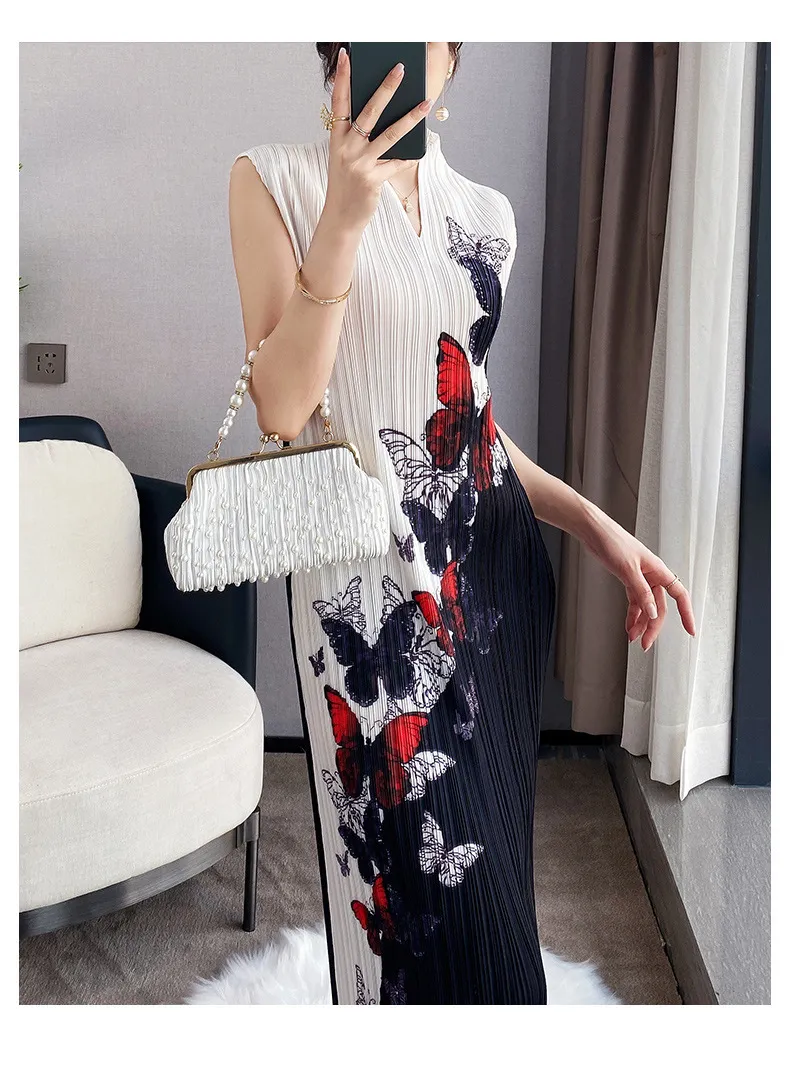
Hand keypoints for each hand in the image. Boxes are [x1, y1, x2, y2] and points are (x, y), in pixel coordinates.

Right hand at [322, 47, 432, 235]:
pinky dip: (408, 156)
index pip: (339, 102)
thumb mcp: (344, 156)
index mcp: (337, 138)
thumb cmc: (345, 183)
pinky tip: (419, 149)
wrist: (341, 217)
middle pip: (369, 111)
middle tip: (400, 69)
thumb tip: (383, 114)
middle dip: (386, 88)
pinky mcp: (373, 179)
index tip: (348, 56)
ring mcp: (360, 163)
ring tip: (425, 102)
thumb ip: (356, 136)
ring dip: (410, 117)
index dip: (343, 78)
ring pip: (390, 134)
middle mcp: (347, 148)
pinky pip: (397, 162)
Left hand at [583, 509, 696, 650]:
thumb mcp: (628, 569)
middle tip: (646, 643)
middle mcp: (651, 576)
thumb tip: (652, 612)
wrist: (594, 531)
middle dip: (653, 626)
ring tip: (634, 638)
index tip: (690, 630)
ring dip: (641, 623)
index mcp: (658, 570)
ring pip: (646, 606)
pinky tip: (628, 626)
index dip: (686, 613)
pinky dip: (632, 615)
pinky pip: (635, 601)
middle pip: (659, 607)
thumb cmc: (613, 541)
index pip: (679, 595)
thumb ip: (642, 592)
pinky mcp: (627, 579)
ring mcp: (640, 578)